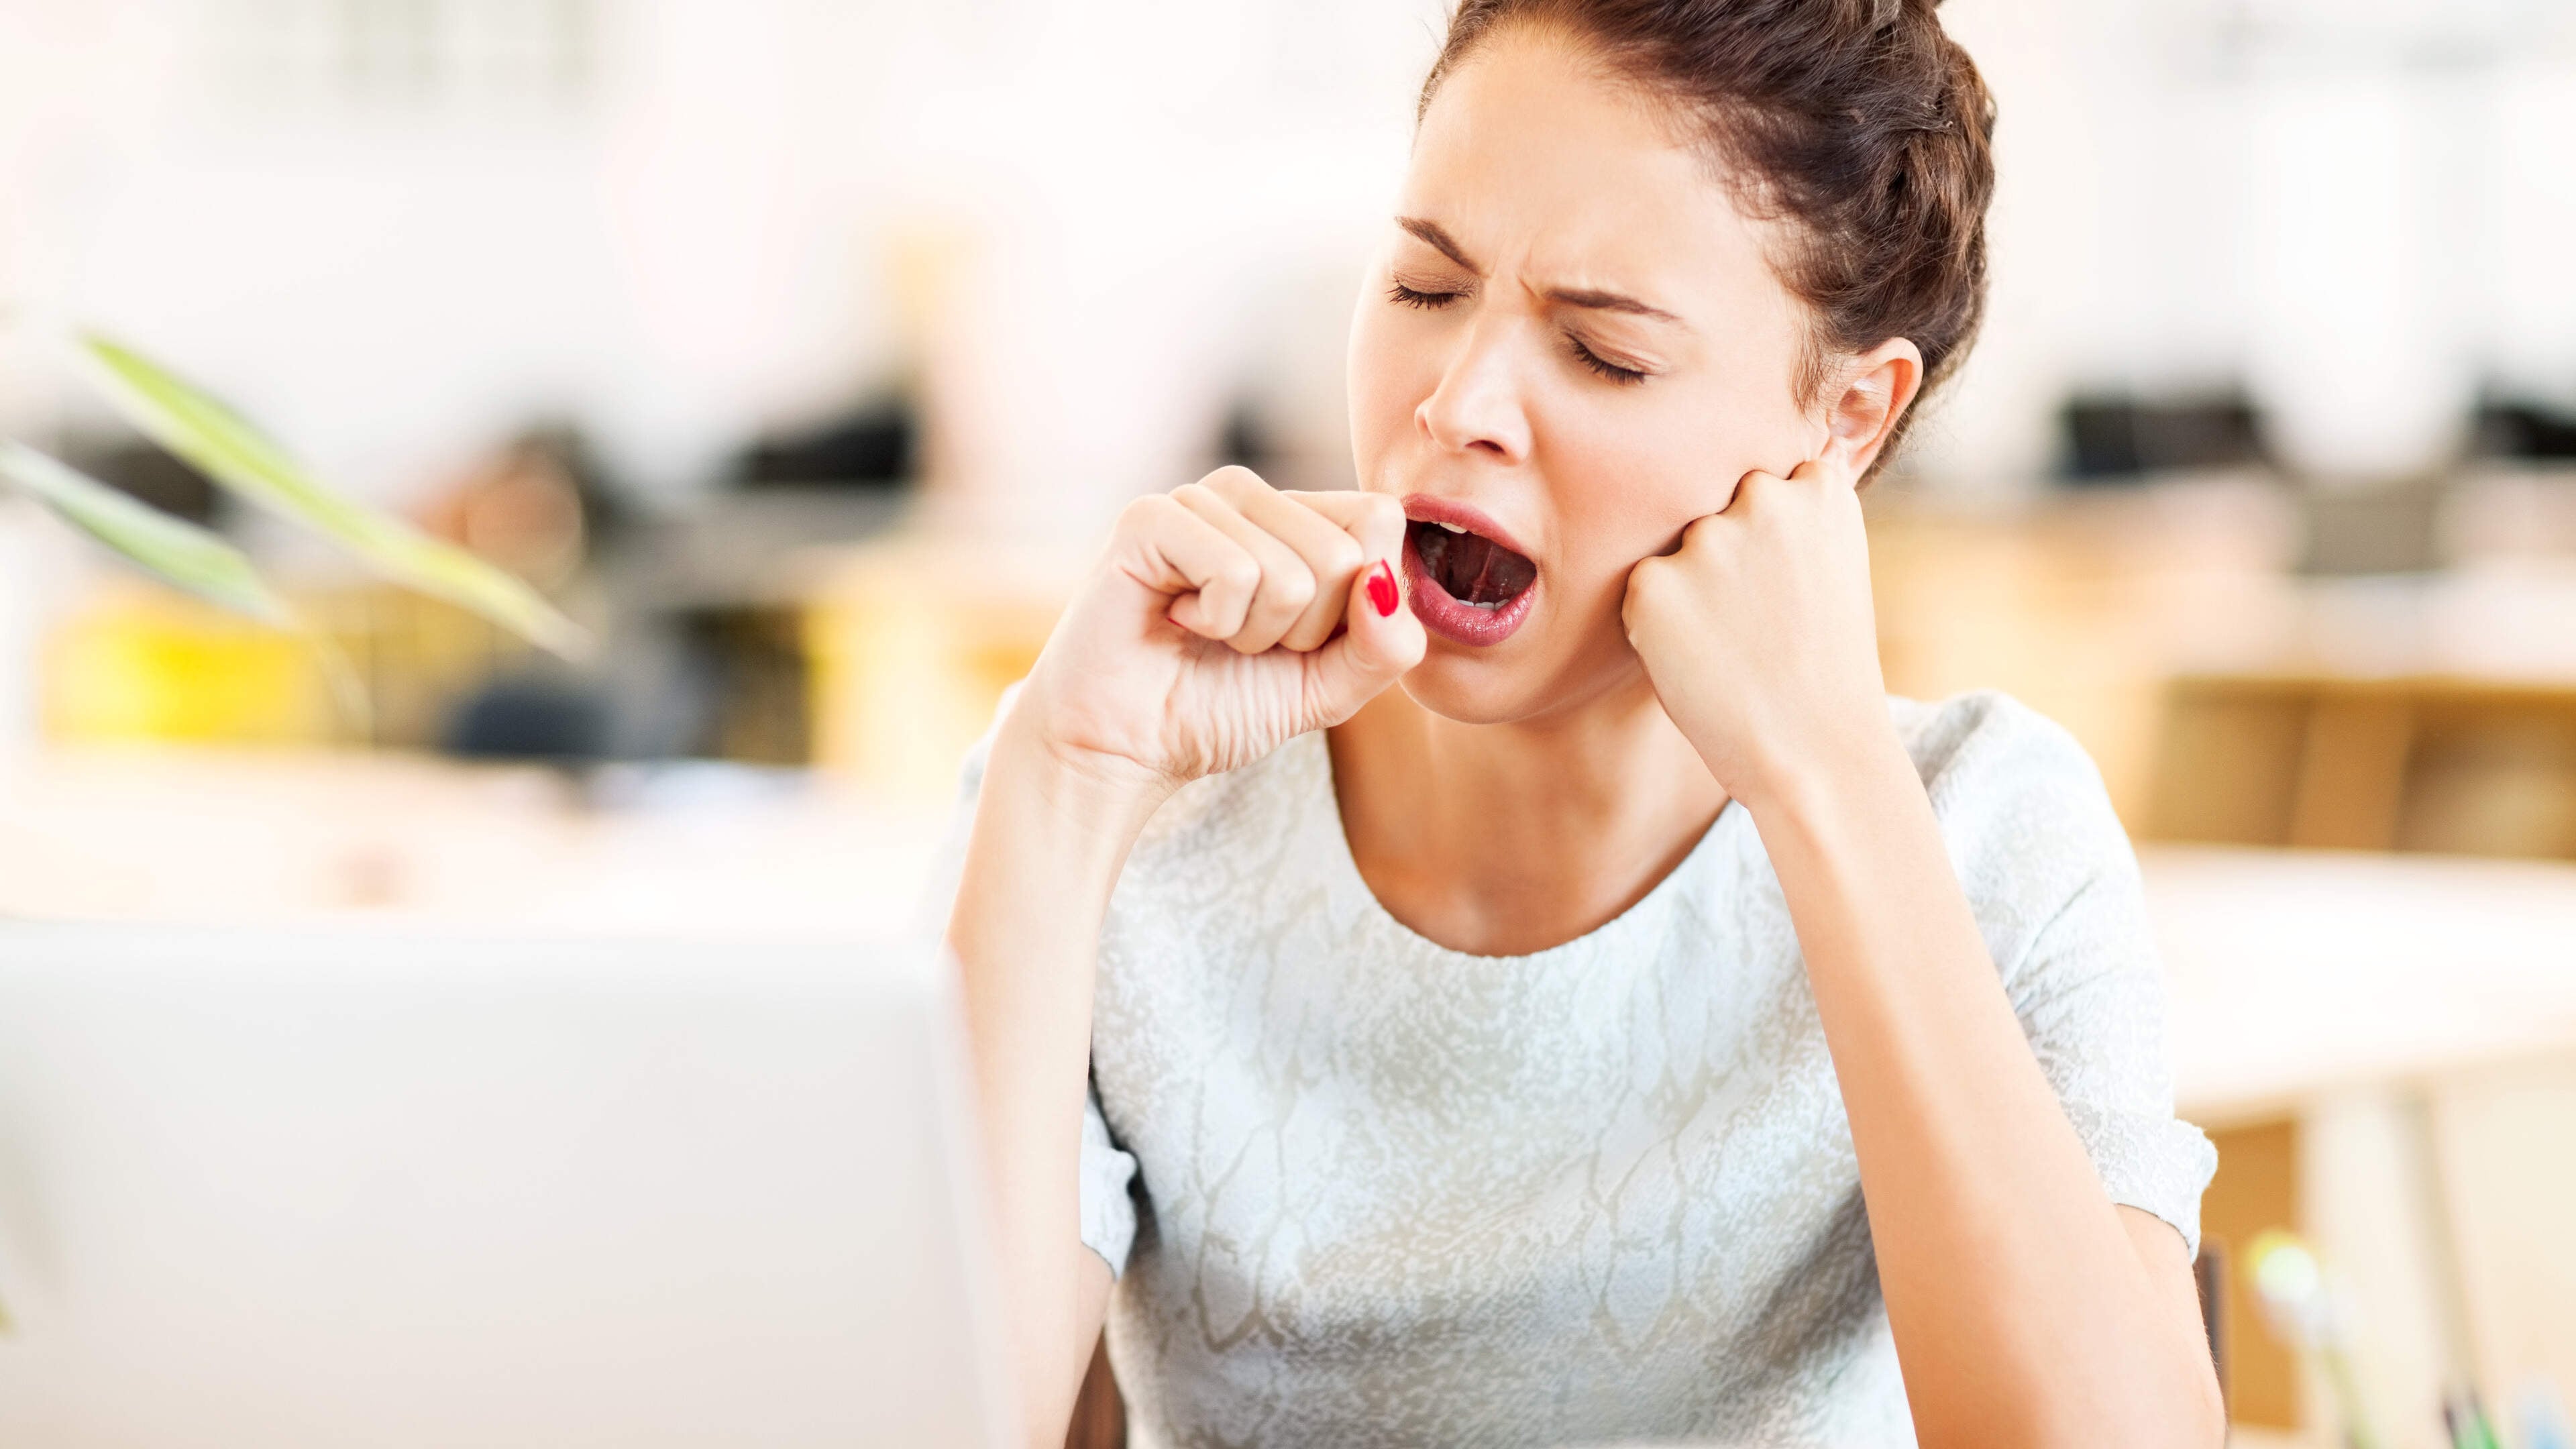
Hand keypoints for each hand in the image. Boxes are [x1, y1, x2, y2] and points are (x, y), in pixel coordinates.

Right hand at [1010, 466, 1425, 798]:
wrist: (1124, 748)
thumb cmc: (1219, 708)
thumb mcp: (1328, 688)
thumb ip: (1385, 647)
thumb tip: (1385, 584)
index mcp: (1298, 518)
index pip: (1380, 521)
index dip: (1354, 606)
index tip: (1298, 640)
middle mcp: (1252, 495)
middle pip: (1345, 554)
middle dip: (1304, 632)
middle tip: (1241, 644)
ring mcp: (1200, 499)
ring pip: (1294, 571)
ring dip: (1255, 634)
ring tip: (1205, 635)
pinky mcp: (1150, 518)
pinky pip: (1237, 572)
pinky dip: (1215, 623)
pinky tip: (1175, 622)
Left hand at [1620, 458, 1895, 811]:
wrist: (1815, 749)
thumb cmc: (1824, 668)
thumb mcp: (1830, 569)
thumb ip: (1788, 522)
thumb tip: (1721, 502)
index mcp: (1817, 488)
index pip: (1766, 483)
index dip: (1768, 540)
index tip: (1786, 586)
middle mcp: (1762, 497)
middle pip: (1715, 511)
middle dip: (1724, 556)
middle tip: (1755, 624)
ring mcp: (1706, 538)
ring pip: (1678, 551)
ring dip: (1688, 588)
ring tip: (1732, 646)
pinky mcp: (1654, 583)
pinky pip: (1643, 591)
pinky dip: (1657, 624)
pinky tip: (1701, 660)